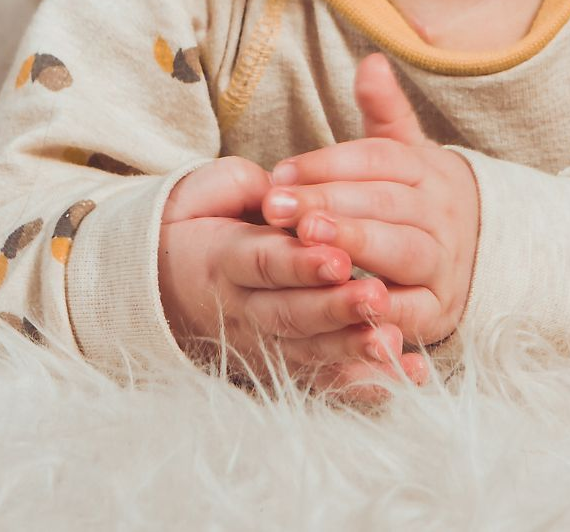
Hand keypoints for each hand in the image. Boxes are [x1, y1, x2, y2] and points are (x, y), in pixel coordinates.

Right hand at [158, 155, 429, 399]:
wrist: (163, 274)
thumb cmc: (201, 218)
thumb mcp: (214, 193)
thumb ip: (248, 189)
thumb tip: (282, 189)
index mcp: (225, 260)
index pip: (264, 263)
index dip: (300, 264)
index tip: (339, 258)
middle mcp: (243, 308)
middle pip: (290, 313)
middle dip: (334, 309)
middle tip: (376, 298)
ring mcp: (263, 340)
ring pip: (309, 349)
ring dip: (352, 348)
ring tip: (392, 341)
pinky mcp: (282, 362)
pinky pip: (324, 376)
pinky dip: (364, 381)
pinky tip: (406, 376)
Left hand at [262, 53, 480, 349]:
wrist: (478, 255)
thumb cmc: (418, 199)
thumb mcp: (405, 152)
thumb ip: (384, 111)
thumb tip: (371, 61)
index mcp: (428, 170)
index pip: (379, 159)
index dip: (329, 164)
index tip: (281, 172)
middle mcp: (441, 213)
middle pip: (386, 203)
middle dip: (330, 204)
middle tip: (279, 207)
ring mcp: (444, 263)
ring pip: (402, 251)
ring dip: (355, 246)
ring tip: (307, 241)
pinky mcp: (440, 311)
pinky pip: (411, 311)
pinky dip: (379, 311)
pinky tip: (340, 303)